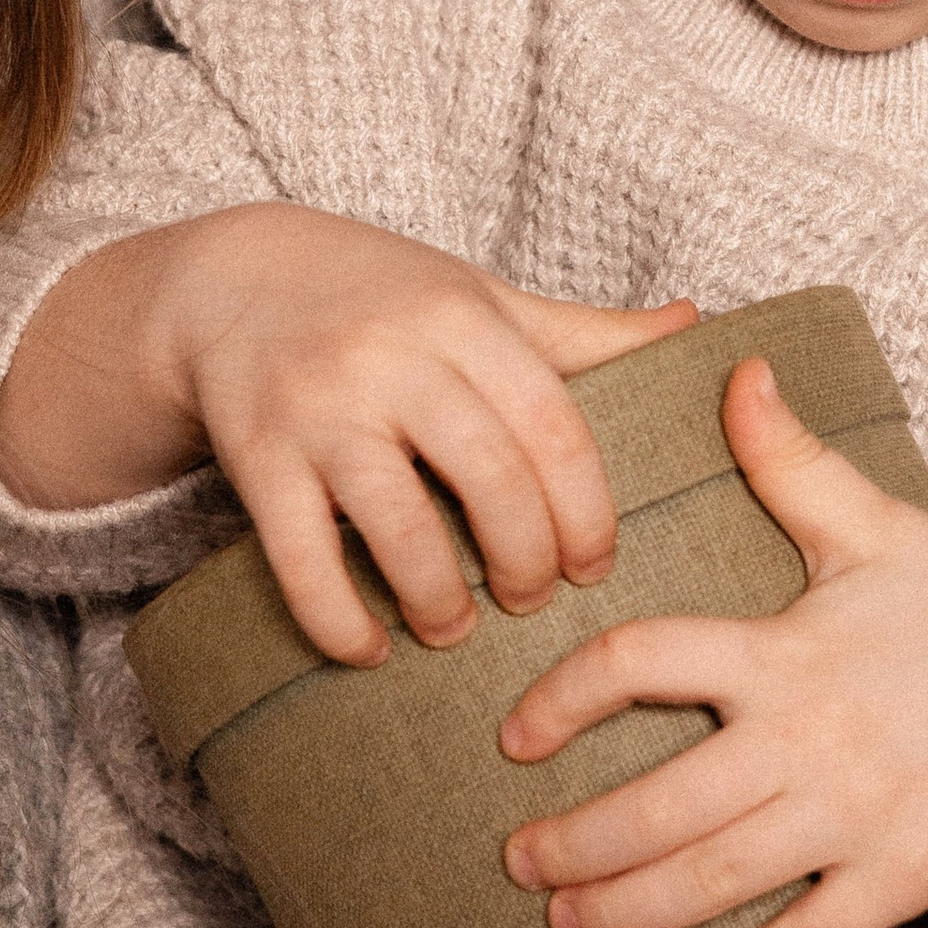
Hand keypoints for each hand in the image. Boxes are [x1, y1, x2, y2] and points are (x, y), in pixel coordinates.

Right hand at [0, 205, 693, 662]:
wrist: (231, 279)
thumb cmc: (380, 298)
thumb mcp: (480, 297)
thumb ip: (582, 329)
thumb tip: (696, 327)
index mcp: (462, 318)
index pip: (553, 427)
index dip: (585, 511)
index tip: (594, 565)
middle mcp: (392, 358)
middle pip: (490, 480)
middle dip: (525, 561)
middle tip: (532, 601)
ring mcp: (320, 408)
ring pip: (400, 528)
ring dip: (438, 601)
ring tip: (454, 628)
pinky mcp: (257, 456)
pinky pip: (302, 558)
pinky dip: (339, 619)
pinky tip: (369, 648)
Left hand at [501, 358, 927, 927]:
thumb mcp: (879, 524)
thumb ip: (790, 460)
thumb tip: (734, 369)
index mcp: (787, 650)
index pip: (643, 664)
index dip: (564, 697)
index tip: (515, 733)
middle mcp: (809, 740)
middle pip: (662, 803)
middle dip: (576, 841)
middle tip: (515, 858)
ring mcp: (854, 819)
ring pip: (716, 879)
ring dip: (626, 909)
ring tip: (563, 921)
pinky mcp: (901, 880)